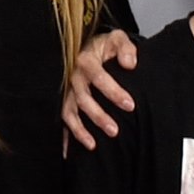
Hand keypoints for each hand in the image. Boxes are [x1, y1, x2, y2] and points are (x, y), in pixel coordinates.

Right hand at [62, 29, 137, 151]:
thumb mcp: (117, 39)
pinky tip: (69, 154)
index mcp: (85, 60)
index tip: (130, 105)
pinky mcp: (64, 102)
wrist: (88, 48)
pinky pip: (62, 121)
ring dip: (80, 130)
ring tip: (94, 145)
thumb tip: (131, 63)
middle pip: (83, 99)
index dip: (113, 91)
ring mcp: (66, 91)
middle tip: (114, 131)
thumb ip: (125, 48)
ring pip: (70, 112)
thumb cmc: (105, 47)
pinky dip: (64, 138)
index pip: (98, 77)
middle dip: (98, 116)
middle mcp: (73, 77)